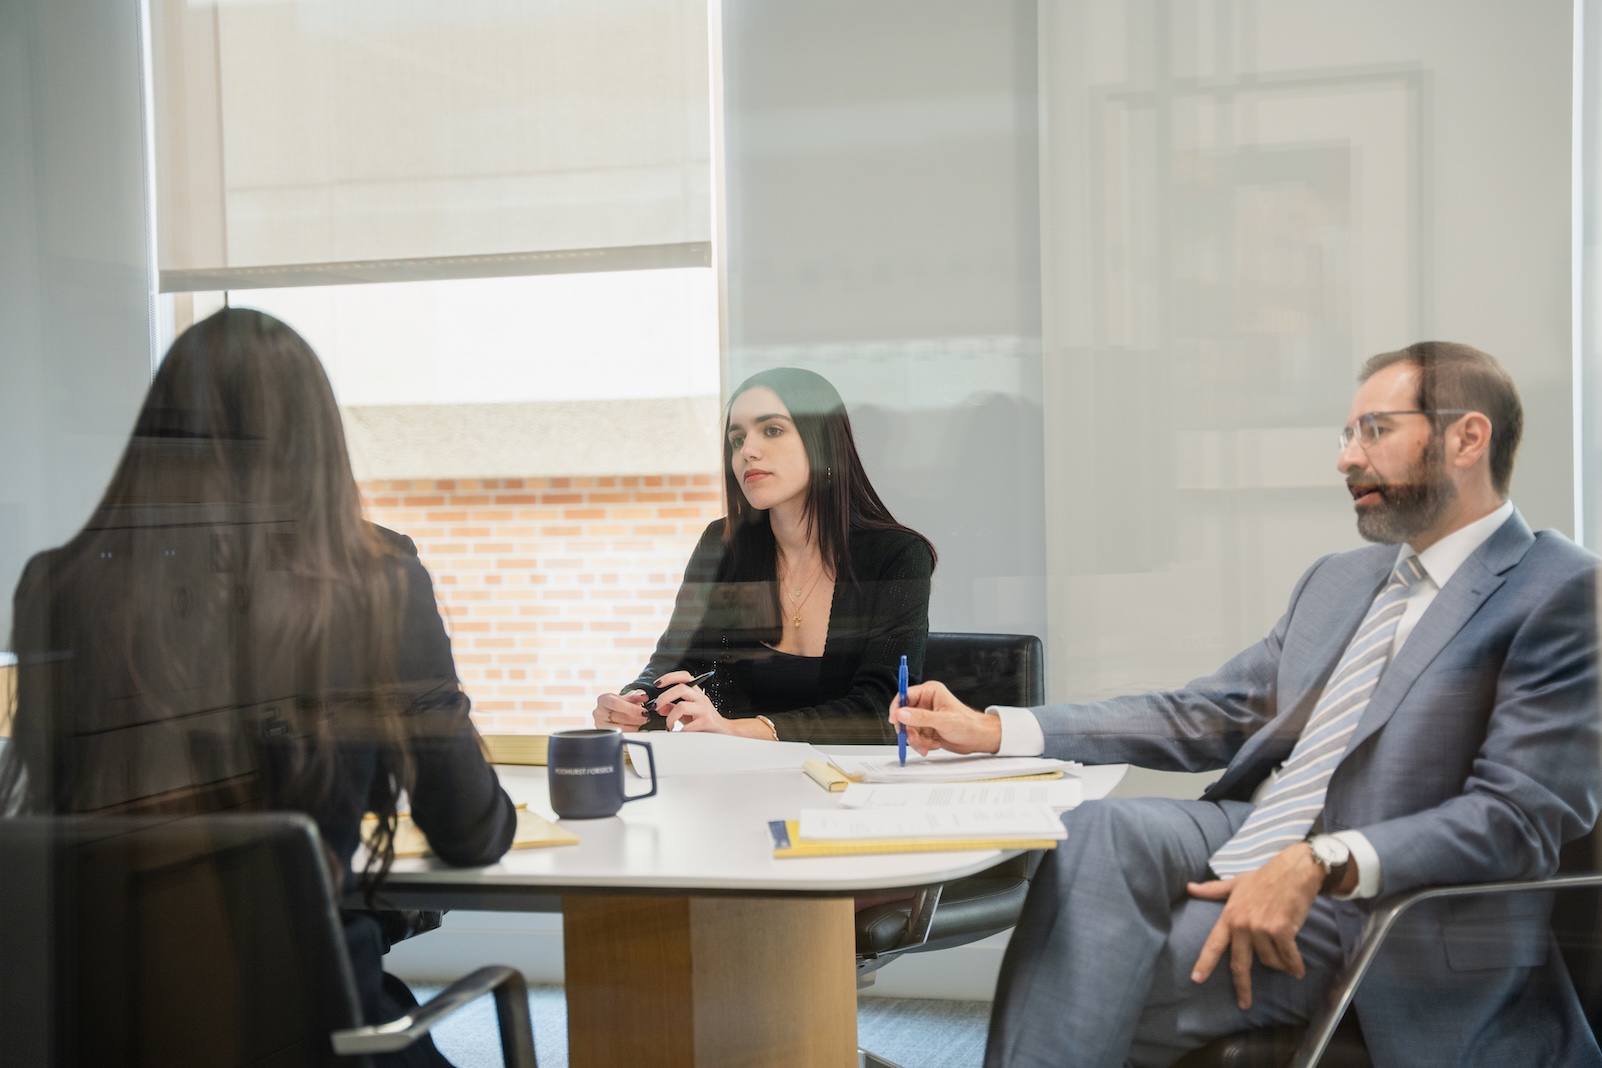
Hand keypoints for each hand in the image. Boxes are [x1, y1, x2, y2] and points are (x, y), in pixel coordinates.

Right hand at [592, 690, 648, 731]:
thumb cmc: (618, 704)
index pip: (616, 704)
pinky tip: (639, 730)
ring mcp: (600, 724)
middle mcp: (599, 712)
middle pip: (618, 717)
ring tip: (642, 723)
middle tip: (646, 718)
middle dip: (635, 719)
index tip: (643, 712)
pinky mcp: (604, 734)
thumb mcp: (626, 698)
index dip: (631, 709)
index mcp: (604, 699)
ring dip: (634, 727)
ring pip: (619, 728)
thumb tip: (644, 697)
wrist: (609, 712)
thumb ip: (636, 697)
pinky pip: (619, 735)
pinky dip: (632, 733)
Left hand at [651, 671, 734, 734]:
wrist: (723, 731)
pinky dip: (679, 731)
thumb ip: (672, 708)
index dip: (670, 677)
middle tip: (655, 707)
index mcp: (696, 692)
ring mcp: (704, 709)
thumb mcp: (687, 712)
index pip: (684, 676)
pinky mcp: (706, 722)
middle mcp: (700, 698)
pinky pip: (688, 726)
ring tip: (669, 725)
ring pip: (682, 706)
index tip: (657, 684)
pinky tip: (678, 733)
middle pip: (680, 688)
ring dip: (670, 718)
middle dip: (664, 697)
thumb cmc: (704, 721)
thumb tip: (659, 707)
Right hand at [888, 681, 1001, 754]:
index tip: (895, 720)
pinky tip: (932, 745)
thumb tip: (902, 713)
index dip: (897, 708)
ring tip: (927, 745)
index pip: (905, 695)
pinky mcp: (926, 729)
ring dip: (916, 740)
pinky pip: (915, 737)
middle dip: (908, 730)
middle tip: (913, 739)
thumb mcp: (943, 720)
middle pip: (904, 715)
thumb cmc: (968, 724)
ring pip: (909, 729)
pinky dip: (921, 744)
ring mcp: (925, 717)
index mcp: (930, 692)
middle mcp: (926, 703)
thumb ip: (921, 717)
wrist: (978, 738)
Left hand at [1186, 843, 1324, 1009]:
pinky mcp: (1281, 931)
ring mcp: (1261, 928)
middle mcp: (1242, 925)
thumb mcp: (1235, 883)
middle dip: (1243, 987)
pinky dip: (1294, 966)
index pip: (1213, 944)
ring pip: (1269, 961)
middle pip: (1240, 963)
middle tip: (1245, 1003)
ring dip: (1278, 964)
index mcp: (1229, 916)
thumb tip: (1189, 888)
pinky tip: (1298, 970)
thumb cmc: (1265, 877)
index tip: (1196, 980)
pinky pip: (1288, 958)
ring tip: (1285, 956)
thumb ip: (1212, 890)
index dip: (1204, 963)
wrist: (1294, 871)